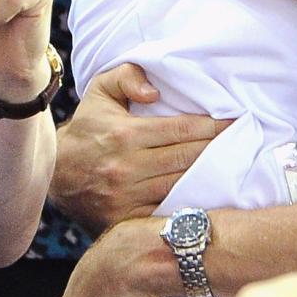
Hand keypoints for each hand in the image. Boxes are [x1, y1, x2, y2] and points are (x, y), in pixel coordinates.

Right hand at [50, 63, 230, 236]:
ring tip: (232, 165)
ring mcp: (126, 197)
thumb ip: (127, 77)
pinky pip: (165, 211)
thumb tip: (155, 92)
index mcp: (125, 135)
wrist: (54, 174)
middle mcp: (126, 168)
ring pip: (181, 185)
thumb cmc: (87, 128)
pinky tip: (207, 194)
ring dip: (209, 176)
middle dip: (218, 148)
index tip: (234, 122)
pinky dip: (187, 202)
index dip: (213, 126)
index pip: (182, 130)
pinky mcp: (125, 219)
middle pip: (187, 158)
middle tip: (242, 141)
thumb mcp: (99, 91)